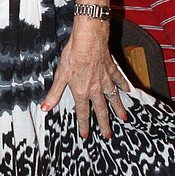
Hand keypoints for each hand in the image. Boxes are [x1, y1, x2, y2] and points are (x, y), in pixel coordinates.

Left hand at [41, 23, 128, 139]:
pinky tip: (128, 90)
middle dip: (104, 124)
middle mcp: (95, 88)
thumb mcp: (60, 75)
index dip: (84, 125)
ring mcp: (105, 79)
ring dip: (118, 108)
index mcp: (81, 91)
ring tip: (123, 117)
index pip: (83, 113)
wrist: (89, 40)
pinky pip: (119, 79)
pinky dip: (123, 85)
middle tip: (108, 135)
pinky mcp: (111, 69)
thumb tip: (45, 108)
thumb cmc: (73, 56)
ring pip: (113, 97)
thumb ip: (54, 93)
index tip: (86, 136)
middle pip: (101, 109)